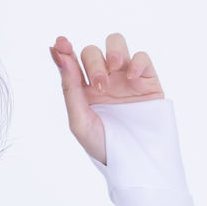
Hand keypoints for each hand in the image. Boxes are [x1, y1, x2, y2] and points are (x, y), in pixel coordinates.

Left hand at [51, 33, 161, 165]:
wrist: (135, 161)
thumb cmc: (104, 146)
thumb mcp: (79, 120)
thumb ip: (69, 87)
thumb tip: (59, 55)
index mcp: (83, 90)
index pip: (71, 62)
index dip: (64, 50)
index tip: (60, 43)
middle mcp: (103, 80)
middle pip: (92, 52)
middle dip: (94, 63)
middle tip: (100, 85)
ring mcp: (125, 78)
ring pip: (115, 44)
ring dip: (113, 50)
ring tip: (114, 68)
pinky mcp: (147, 80)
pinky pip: (142, 57)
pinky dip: (137, 62)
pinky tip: (133, 79)